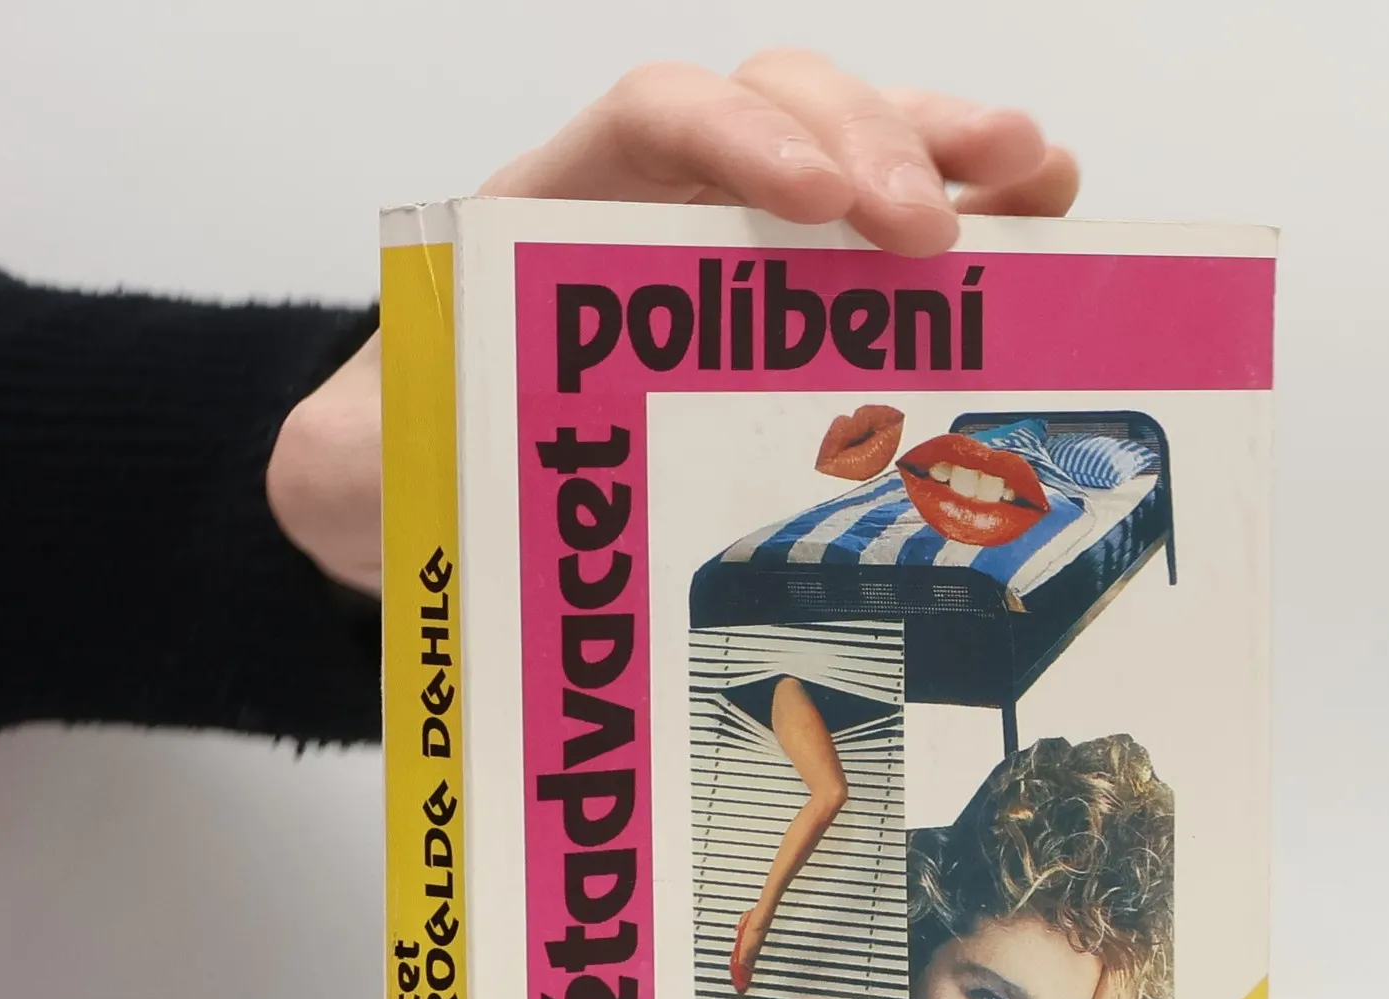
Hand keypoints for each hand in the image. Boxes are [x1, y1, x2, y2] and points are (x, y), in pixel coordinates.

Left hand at [266, 51, 1078, 594]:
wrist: (455, 499)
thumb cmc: (428, 468)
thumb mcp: (361, 463)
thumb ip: (346, 452)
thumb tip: (357, 463)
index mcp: (558, 212)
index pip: (655, 118)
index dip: (740, 137)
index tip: (810, 204)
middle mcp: (664, 204)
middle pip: (778, 109)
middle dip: (865, 148)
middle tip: (929, 237)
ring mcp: (749, 245)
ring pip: (857, 150)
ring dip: (949, 150)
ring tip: (1037, 180)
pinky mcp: (811, 305)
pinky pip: (897, 234)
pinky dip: (974, 216)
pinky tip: (1042, 225)